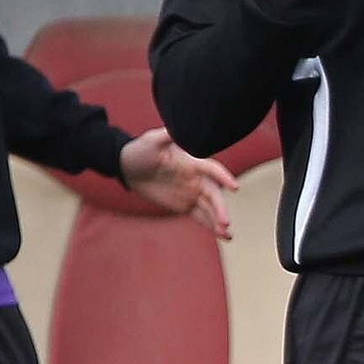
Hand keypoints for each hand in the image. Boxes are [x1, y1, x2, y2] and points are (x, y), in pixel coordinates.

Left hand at [118, 128, 237, 237]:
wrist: (129, 166)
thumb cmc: (141, 149)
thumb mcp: (152, 140)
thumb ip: (167, 134)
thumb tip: (178, 127)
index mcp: (193, 162)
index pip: (212, 169)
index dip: (224, 177)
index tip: (235, 188)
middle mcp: (197, 178)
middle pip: (214, 194)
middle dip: (220, 207)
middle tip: (225, 221)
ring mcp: (192, 192)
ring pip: (210, 208)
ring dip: (219, 220)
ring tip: (228, 235)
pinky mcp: (185, 205)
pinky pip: (201, 217)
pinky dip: (212, 226)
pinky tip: (223, 236)